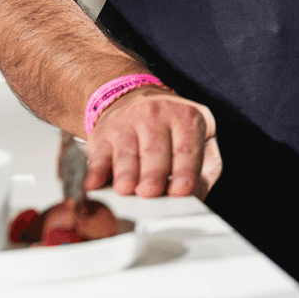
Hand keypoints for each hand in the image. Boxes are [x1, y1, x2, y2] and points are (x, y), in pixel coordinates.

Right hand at [85, 85, 222, 199]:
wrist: (136, 98)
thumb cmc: (172, 128)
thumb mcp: (200, 138)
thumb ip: (204, 169)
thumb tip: (196, 199)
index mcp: (186, 118)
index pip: (187, 148)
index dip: (185, 171)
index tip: (181, 191)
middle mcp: (156, 116)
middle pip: (155, 151)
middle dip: (153, 175)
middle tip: (150, 193)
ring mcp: (128, 123)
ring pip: (126, 152)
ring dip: (126, 173)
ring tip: (126, 189)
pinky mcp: (103, 133)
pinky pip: (99, 155)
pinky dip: (95, 171)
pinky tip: (93, 184)